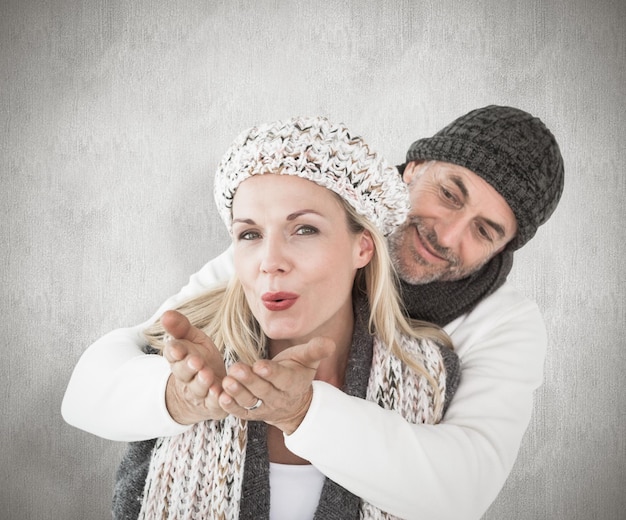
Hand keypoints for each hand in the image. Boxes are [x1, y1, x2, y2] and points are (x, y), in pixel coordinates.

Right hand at [161, 310, 227, 423]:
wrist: (206, 387)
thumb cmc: (200, 358)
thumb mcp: (192, 339)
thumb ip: (181, 327)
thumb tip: (166, 314)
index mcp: (179, 358)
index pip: (173, 354)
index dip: (175, 352)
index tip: (177, 349)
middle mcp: (186, 377)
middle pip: (184, 373)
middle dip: (189, 368)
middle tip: (196, 362)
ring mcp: (198, 392)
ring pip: (198, 389)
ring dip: (202, 383)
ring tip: (208, 376)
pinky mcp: (212, 405)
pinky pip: (214, 404)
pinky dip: (218, 401)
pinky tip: (222, 395)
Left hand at [219, 337, 335, 433]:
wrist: (295, 403)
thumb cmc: (297, 372)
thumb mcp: (308, 360)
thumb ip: (316, 350)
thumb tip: (329, 342)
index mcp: (293, 383)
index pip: (282, 379)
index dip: (272, 373)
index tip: (259, 365)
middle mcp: (279, 398)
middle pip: (263, 391)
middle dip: (249, 380)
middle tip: (236, 368)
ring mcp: (265, 408)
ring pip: (250, 402)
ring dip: (237, 393)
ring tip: (227, 381)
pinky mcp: (252, 414)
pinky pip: (241, 412)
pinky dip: (231, 407)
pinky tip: (220, 396)